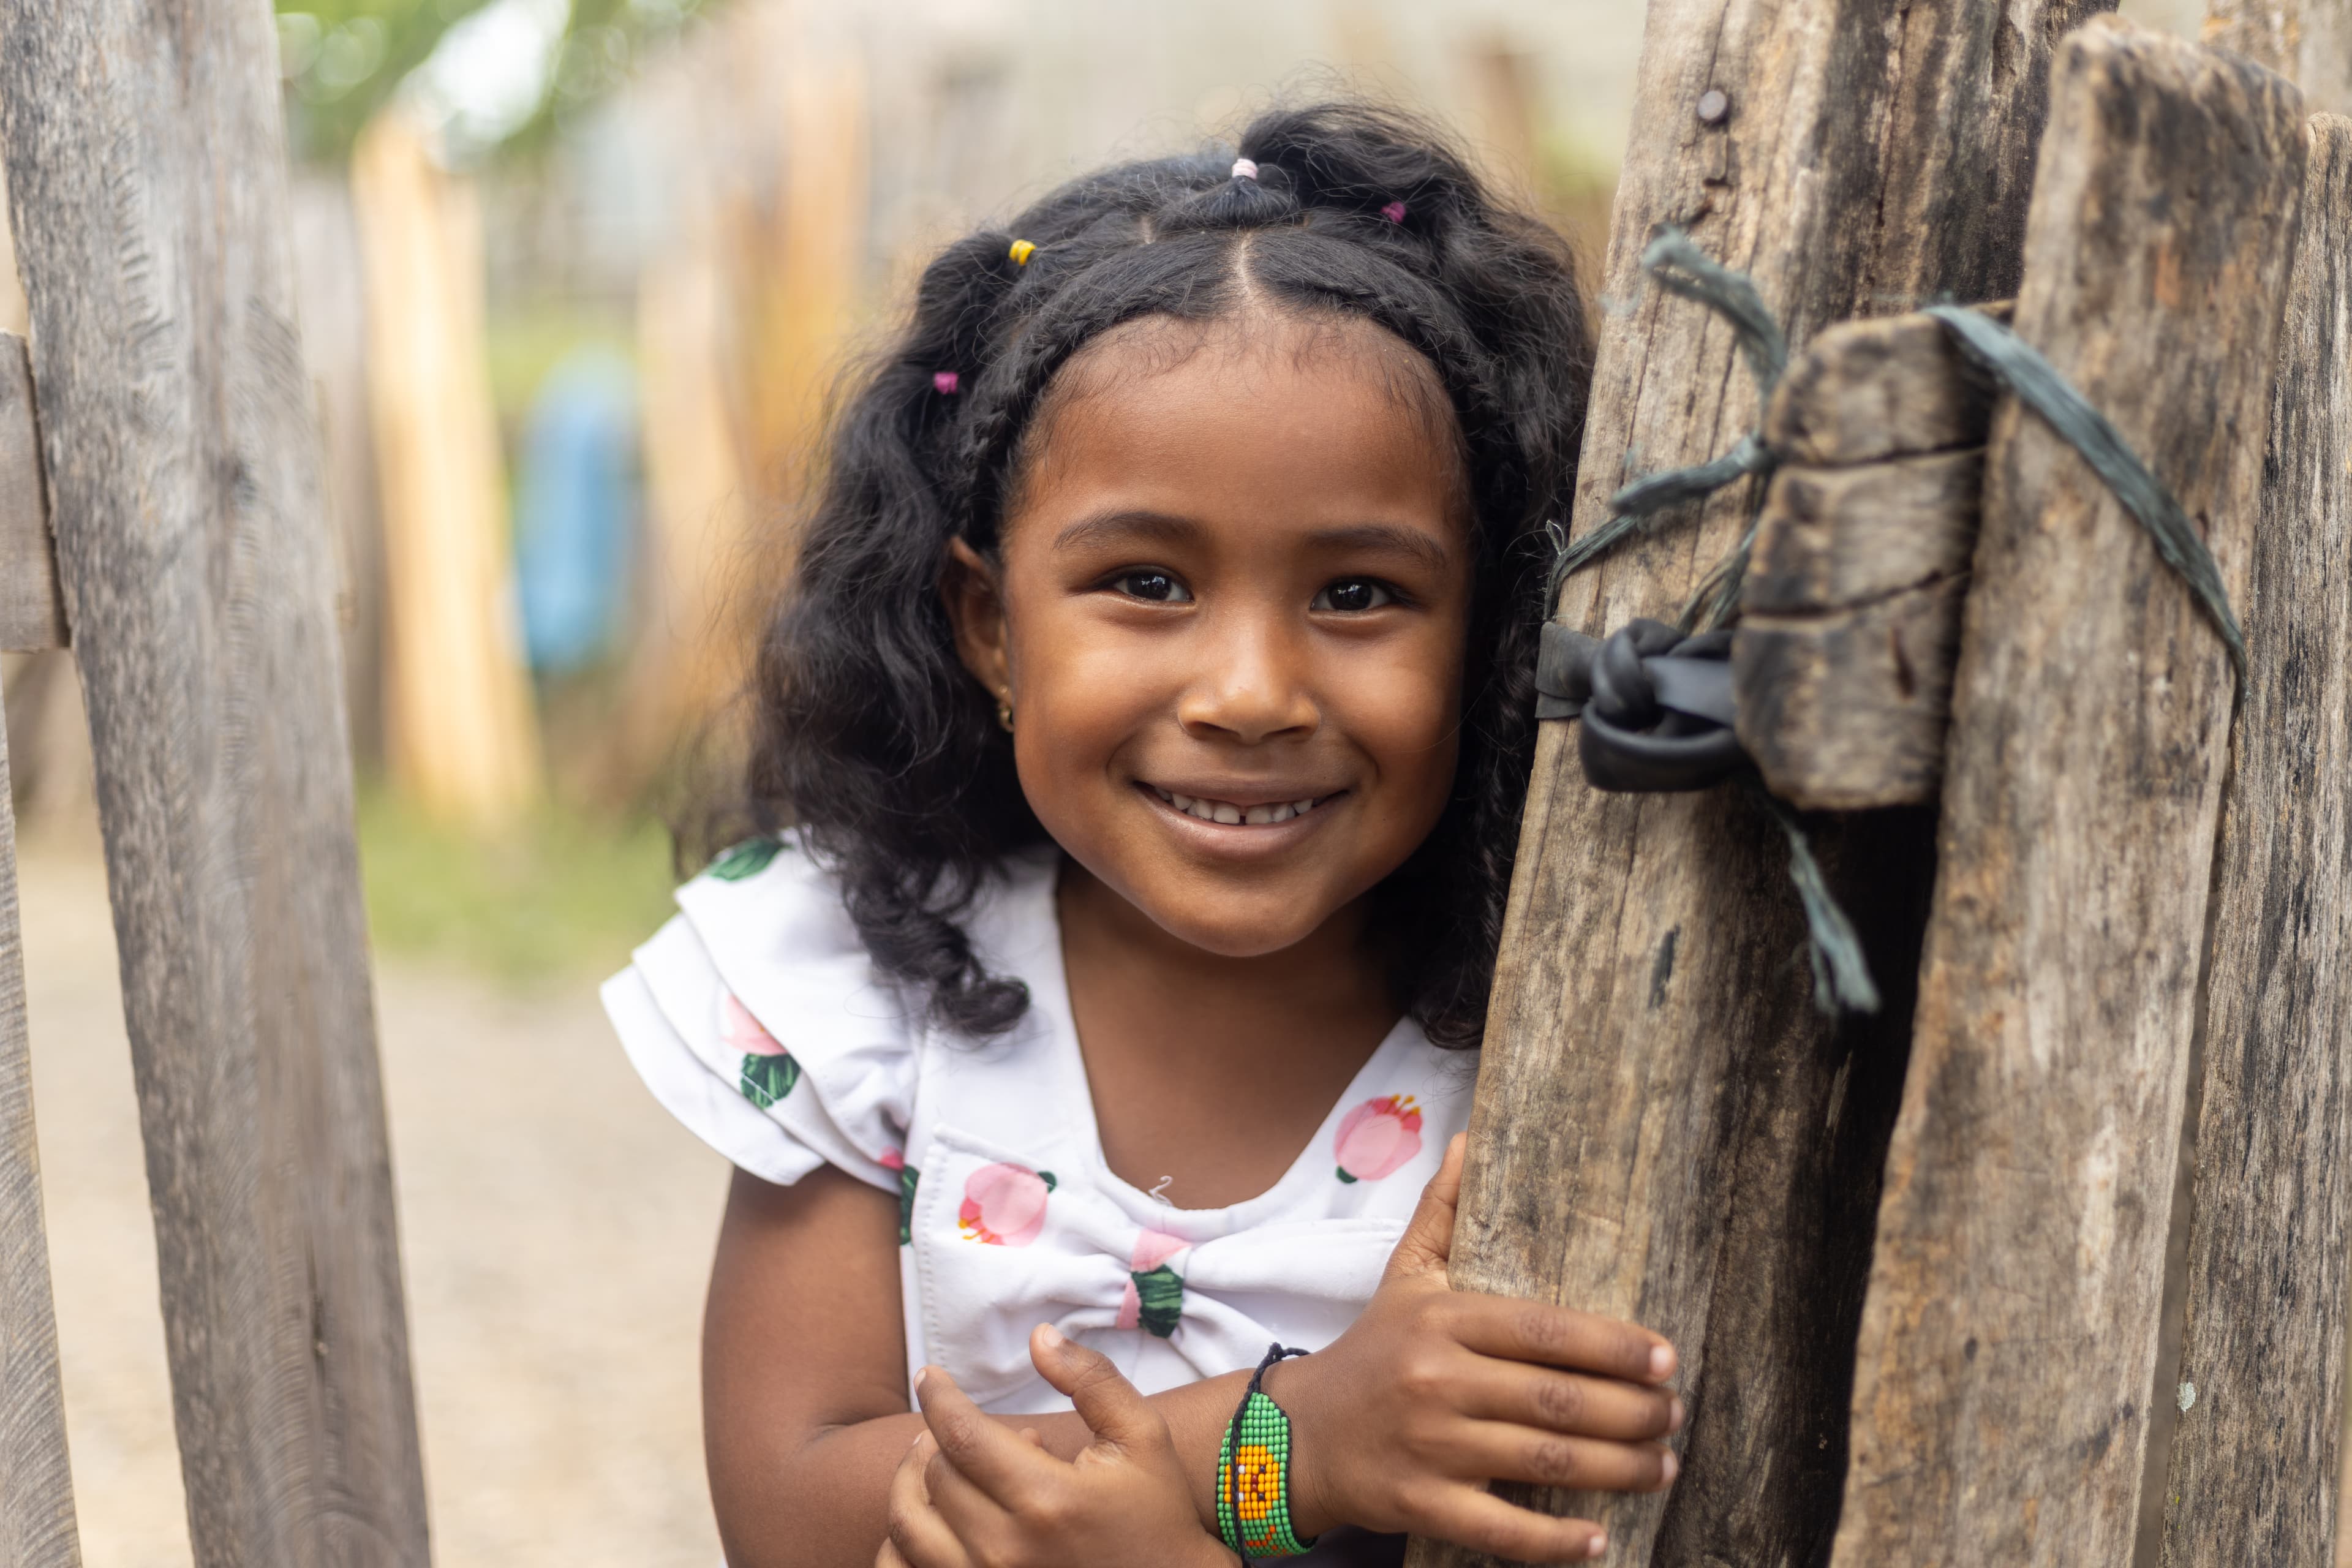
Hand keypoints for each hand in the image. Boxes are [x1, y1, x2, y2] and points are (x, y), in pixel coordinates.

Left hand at [880, 1324, 1232, 1567]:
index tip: (932, 1377)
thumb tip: (1038, 1336)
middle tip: (970, 1430)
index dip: (939, 1397)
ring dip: (911, 1485)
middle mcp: (1007, 1550)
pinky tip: (928, 1518)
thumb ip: (1092, 1380)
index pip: (963, 1435)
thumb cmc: (1155, 1514)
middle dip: (941, 1439)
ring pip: (909, 1528)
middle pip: (935, 1477)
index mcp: (1048, 1499)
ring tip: (933, 1462)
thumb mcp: (1142, 1436)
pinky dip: (900, 1544)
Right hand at [1276, 1134, 1681, 1561]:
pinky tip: (1601, 1538)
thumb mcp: (1402, 1275)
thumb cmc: (1371, 1350)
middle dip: (1633, 1413)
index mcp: (1443, 1319)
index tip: (1667, 1359)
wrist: (1299, 1434)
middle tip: (1676, 1416)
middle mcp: (1438, 1379)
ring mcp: (1431, 1446)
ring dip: (1618, 1469)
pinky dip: (1557, 1541)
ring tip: (1664, 1466)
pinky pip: (1503, 1528)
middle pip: (1558, 1399)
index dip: (1614, 1346)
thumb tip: (1470, 1139)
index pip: (1545, 1330)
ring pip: (1545, 1460)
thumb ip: (1443, 1212)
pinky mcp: (1422, 1503)